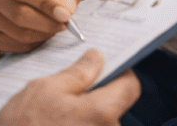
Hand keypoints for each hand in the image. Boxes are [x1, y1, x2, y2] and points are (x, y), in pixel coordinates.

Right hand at [0, 0, 85, 52]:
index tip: (65, 14)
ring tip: (54, 27)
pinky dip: (34, 44)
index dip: (44, 3)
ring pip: (19, 33)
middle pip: (19, 14)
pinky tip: (41, 34)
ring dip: (43, 34)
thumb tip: (67, 10)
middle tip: (65, 24)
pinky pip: (16, 46)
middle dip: (47, 23)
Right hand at [0, 48, 140, 125]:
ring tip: (56, 111)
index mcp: (100, 112)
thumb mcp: (45, 89)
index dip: (121, 73)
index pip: (130, 87)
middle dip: (97, 94)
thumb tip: (96, 58)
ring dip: (84, 113)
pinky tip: (56, 124)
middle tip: (71, 88)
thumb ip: (77, 73)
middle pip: (115, 105)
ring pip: (100, 121)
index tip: (108, 66)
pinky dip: (77, 125)